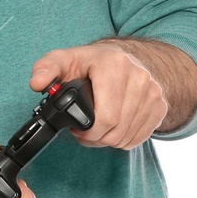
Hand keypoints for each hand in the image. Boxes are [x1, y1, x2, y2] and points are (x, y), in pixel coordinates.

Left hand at [29, 43, 166, 149]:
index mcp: (114, 65)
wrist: (125, 57)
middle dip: (95, 138)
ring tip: (97, 128)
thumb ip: (46, 69)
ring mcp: (153, 92)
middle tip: (84, 132)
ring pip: (127, 137)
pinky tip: (113, 128)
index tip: (76, 129)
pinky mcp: (160, 105)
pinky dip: (123, 139)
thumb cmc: (91, 62)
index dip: (87, 132)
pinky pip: (140, 137)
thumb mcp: (64, 59)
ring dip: (108, 140)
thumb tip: (36, 83)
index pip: (107, 116)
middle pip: (116, 130)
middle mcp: (139, 77)